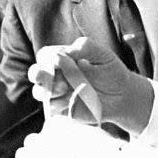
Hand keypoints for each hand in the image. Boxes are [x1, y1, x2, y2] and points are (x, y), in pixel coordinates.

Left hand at [15, 117, 122, 157]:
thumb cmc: (105, 150)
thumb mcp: (88, 131)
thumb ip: (72, 134)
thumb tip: (68, 143)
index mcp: (55, 124)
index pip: (46, 129)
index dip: (53, 139)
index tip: (64, 147)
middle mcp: (43, 137)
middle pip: (30, 141)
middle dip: (38, 149)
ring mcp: (39, 156)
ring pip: (22, 156)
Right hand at [28, 37, 154, 133]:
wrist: (122, 97)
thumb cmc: (112, 73)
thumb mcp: (103, 54)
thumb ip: (85, 47)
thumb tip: (66, 52)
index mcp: (64, 60)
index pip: (44, 55)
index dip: (47, 57)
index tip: (61, 60)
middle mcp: (57, 76)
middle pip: (35, 73)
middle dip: (38, 74)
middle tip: (52, 76)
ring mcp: (58, 94)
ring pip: (38, 92)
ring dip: (48, 90)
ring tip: (64, 88)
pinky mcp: (62, 109)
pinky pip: (50, 108)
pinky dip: (57, 104)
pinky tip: (71, 101)